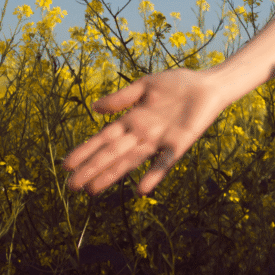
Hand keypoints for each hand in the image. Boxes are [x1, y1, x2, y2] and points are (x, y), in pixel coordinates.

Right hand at [63, 68, 223, 195]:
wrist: (208, 85)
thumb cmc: (178, 84)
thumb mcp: (145, 86)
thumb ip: (121, 98)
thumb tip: (94, 108)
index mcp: (132, 120)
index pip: (103, 138)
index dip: (86, 151)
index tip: (66, 165)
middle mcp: (143, 134)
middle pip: (113, 153)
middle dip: (93, 169)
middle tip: (72, 187)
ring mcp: (160, 141)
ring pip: (131, 161)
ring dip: (113, 175)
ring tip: (93, 190)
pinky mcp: (179, 144)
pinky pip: (165, 162)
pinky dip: (154, 175)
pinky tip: (141, 190)